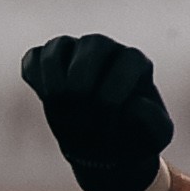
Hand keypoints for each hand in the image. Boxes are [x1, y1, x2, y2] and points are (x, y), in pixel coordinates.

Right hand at [20, 33, 173, 190]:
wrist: (105, 147)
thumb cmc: (134, 137)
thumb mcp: (156, 136)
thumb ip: (153, 121)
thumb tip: (131, 103)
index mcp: (135, 62)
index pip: (129, 58)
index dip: (116, 87)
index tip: (110, 114)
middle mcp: (106, 50)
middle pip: (93, 43)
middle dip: (83, 81)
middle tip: (80, 113)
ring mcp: (74, 53)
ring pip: (58, 46)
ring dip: (54, 79)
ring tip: (58, 106)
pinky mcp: (48, 63)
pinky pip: (33, 57)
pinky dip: (34, 77)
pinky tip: (45, 98)